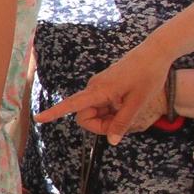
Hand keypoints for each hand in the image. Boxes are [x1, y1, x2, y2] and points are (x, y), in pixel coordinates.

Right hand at [35, 43, 171, 143]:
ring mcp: (99, 86)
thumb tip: (111, 141)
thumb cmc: (148, 75)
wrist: (155, 52)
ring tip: (130, 110)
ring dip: (108, 118)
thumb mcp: (138, 102)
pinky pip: (101, 104)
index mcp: (99, 90)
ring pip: (94, 111)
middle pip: (85, 115)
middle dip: (100, 125)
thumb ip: (123, 122)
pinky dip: (111, 110)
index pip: (71, 104)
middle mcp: (94, 88)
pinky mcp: (105, 85)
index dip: (54, 113)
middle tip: (123, 124)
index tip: (38, 118)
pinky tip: (128, 104)